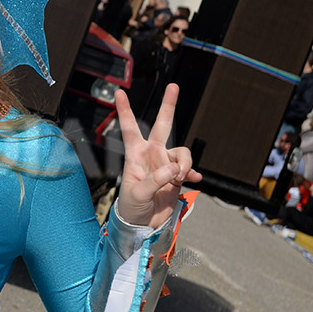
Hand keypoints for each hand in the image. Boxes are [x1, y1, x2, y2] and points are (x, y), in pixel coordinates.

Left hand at [115, 84, 201, 227]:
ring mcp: (165, 164)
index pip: (129, 128)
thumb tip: (174, 169)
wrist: (143, 224)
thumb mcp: (138, 193)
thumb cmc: (131, 207)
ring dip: (185, 164)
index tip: (119, 92)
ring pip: (182, 153)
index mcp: (135, 154)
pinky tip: (193, 180)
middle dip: (168, 106)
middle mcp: (152, 155)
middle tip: (174, 86)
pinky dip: (193, 173)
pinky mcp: (177, 177)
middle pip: (163, 125)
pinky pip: (190, 168)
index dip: (124, 110)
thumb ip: (155, 180)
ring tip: (179, 180)